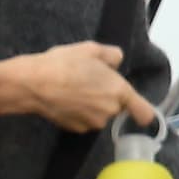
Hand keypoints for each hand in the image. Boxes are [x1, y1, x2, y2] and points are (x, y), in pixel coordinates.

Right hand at [0, 43, 156, 130]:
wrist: (34, 84)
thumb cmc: (64, 64)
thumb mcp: (90, 49)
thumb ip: (111, 55)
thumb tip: (116, 61)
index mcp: (118, 91)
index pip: (142, 111)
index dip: (144, 113)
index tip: (144, 115)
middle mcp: (109, 111)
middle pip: (115, 107)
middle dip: (106, 96)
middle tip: (88, 80)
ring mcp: (92, 123)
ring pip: (98, 114)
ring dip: (92, 105)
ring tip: (73, 88)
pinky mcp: (76, 129)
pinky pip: (84, 120)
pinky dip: (78, 112)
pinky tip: (65, 99)